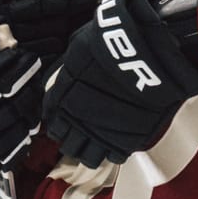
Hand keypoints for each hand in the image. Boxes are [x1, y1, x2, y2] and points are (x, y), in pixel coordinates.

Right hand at [0, 41, 46, 198]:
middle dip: (23, 75)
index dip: (6, 61)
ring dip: (30, 99)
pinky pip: (17, 142)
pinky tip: (31, 112)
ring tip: (35, 85)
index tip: (19, 53)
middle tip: (33, 64)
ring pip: (14, 117)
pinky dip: (28, 126)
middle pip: (3, 93)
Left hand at [42, 0, 197, 165]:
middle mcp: (76, 117)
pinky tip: (119, 142)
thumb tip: (66, 71)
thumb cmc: (114, 42)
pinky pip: (113, 156)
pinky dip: (114, 151)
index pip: (51, 114)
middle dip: (72, 136)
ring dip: (90, 150)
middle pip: (65, 140)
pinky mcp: (123, 141)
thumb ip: (71, 65)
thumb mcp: (81, 45)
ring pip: (86, 154)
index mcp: (63, 94)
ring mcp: (99, 132)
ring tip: (100, 142)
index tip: (64, 116)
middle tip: (83, 131)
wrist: (146, 53)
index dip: (57, 116)